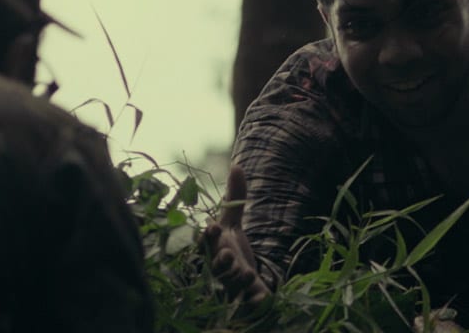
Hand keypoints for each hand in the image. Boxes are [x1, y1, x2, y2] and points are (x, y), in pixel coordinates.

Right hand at [202, 164, 269, 303]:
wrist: (240, 279)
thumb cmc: (231, 247)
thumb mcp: (233, 222)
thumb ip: (235, 198)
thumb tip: (237, 165)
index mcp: (215, 248)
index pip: (206, 243)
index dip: (208, 236)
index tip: (213, 226)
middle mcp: (220, 267)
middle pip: (216, 267)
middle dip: (221, 261)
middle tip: (227, 254)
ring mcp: (232, 284)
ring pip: (231, 284)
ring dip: (237, 279)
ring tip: (246, 273)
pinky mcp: (246, 296)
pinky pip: (248, 302)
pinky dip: (254, 301)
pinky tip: (262, 299)